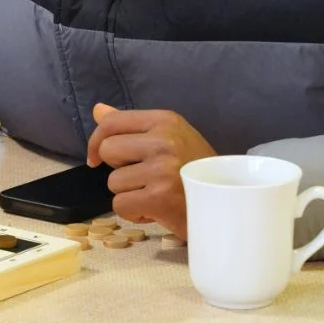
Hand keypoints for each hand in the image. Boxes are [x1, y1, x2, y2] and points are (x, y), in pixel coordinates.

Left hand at [86, 103, 215, 238]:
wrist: (227, 204)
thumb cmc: (194, 172)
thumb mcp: (169, 139)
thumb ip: (131, 126)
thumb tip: (98, 110)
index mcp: (166, 121)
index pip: (112, 123)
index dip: (96, 142)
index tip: (96, 159)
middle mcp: (163, 141)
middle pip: (108, 151)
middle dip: (119, 169)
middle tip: (145, 177)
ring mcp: (161, 169)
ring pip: (113, 182)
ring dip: (130, 194)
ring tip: (156, 194)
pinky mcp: (158, 197)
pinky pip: (120, 205)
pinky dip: (134, 212)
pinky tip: (156, 209)